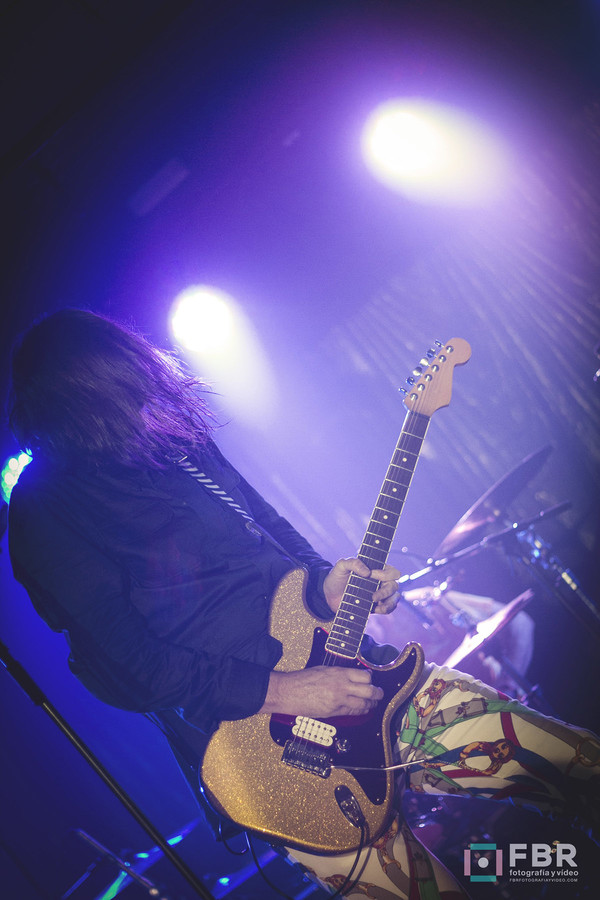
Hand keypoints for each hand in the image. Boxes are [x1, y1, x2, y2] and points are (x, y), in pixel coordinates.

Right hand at [260, 665, 383, 717]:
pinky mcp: (334, 712)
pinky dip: (360, 711)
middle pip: (369, 690)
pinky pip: (353, 712)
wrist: (289, 691)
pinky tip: (363, 710)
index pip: (365, 676)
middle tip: (380, 693)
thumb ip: (339, 674)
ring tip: (374, 703)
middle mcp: (342, 686)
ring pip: (364, 704)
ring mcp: (339, 700)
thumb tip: (352, 676)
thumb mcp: (323, 670)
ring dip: (371, 704)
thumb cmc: (302, 679)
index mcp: (339, 673)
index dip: (371, 679)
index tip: (371, 680)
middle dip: (378, 693)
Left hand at [323, 558, 399, 614]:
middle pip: (394, 585)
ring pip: (394, 597)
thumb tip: (367, 572)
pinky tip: (375, 609)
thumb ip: (353, 562)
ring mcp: (380, 593)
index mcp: (376, 569)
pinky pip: (389, 608)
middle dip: (386, 591)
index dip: (384, 574)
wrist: (329, 596)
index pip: (390, 570)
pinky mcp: (376, 605)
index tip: (371, 575)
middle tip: (373, 596)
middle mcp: (380, 581)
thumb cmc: (337, 577)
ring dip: (389, 602)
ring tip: (376, 605)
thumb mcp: (341, 566)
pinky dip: (385, 609)